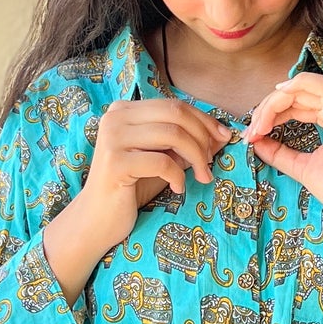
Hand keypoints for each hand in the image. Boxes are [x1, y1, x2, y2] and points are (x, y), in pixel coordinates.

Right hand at [78, 96, 233, 245]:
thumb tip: (223, 134)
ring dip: (196, 157)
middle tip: (212, 162)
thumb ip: (186, 143)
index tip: (223, 138)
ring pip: (172, 134)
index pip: (174, 105)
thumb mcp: (163, 159)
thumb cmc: (132, 187)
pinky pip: (162, 162)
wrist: (98, 218)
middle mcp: (115, 117)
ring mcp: (112, 138)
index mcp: (124, 110)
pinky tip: (178, 188)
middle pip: (175, 114)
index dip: (204, 120)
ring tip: (202, 177)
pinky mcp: (115, 163)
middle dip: (203, 137)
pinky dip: (178, 176)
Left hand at [239, 71, 322, 230]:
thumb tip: (256, 141)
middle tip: (251, 131)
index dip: (271, 113)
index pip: (298, 103)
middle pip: (298, 93)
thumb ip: (280, 153)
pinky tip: (279, 94)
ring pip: (305, 88)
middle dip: (268, 108)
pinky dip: (299, 85)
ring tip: (259, 125)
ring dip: (275, 102)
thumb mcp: (303, 167)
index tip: (253, 134)